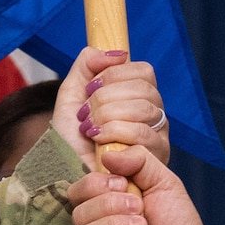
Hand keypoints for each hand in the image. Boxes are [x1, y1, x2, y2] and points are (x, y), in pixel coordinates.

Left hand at [52, 48, 170, 170]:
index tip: (89, 90)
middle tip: (86, 115)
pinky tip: (99, 142)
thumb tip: (116, 52)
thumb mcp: (72, 94)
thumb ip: (88, 65)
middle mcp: (153, 113)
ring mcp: (158, 135)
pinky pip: (142, 133)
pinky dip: (114, 133)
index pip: (142, 70)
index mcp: (137, 95)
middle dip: (106, 99)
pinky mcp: (157, 156)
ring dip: (108, 116)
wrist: (66, 171)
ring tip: (90, 130)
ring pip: (143, 109)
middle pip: (143, 89)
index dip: (114, 75)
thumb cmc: (71, 139)